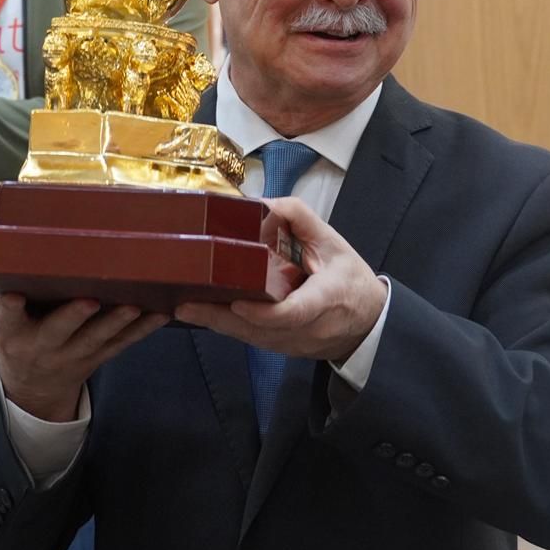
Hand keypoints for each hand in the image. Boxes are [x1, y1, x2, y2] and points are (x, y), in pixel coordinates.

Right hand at [0, 293, 167, 421]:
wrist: (32, 384)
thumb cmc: (17, 333)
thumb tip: (5, 243)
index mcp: (13, 331)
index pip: (8, 319)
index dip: (10, 309)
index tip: (13, 297)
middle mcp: (42, 345)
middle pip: (58, 332)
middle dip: (74, 316)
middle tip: (89, 300)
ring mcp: (73, 354)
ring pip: (96, 339)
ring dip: (116, 322)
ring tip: (134, 305)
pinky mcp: (99, 357)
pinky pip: (122, 344)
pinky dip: (143, 329)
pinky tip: (161, 313)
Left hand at [176, 196, 387, 361]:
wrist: (366, 324)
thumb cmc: (350, 281)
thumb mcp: (334, 242)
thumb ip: (300, 219)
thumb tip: (262, 202)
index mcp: (325, 299)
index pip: (294, 312)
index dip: (264, 312)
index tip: (238, 302)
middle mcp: (305, 327)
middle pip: (258, 329)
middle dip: (220, 318)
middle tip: (185, 304)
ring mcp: (290, 342)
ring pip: (248, 337)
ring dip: (215, 323)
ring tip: (183, 306)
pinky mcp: (279, 347)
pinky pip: (248, 337)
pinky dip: (225, 326)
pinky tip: (201, 312)